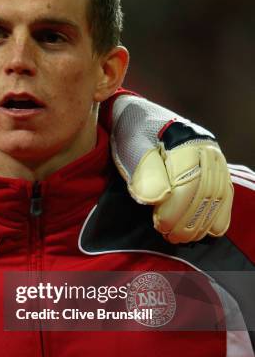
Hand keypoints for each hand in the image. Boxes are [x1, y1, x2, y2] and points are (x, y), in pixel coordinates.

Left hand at [111, 95, 232, 243]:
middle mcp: (205, 147)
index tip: (160, 224)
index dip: (175, 209)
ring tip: (185, 238)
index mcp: (183, 140)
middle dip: (188, 220)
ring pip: (217, 195)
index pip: (186, 182)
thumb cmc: (134, 135)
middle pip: (204, 191)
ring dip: (202, 221)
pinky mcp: (217, 167)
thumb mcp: (132, 150)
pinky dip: (220, 214)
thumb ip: (145, 174)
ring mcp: (214, 157)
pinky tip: (211, 230)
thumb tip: (157, 199)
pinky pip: (225, 193)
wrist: (141, 118)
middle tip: (171, 237)